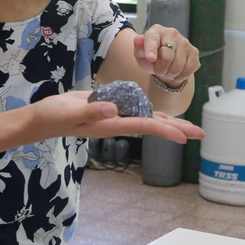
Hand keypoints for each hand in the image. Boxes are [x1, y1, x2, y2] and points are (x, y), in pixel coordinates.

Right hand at [28, 92, 204, 143]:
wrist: (43, 118)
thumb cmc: (54, 117)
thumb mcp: (70, 113)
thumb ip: (90, 111)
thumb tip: (113, 110)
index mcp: (110, 124)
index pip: (144, 127)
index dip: (166, 130)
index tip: (185, 136)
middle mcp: (117, 122)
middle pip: (153, 126)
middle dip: (178, 129)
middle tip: (202, 134)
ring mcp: (115, 116)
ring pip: (147, 119)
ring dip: (169, 122)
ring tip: (189, 126)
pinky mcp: (110, 108)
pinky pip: (135, 111)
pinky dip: (150, 112)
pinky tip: (160, 113)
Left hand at [133, 25, 199, 87]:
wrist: (165, 58)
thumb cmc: (150, 55)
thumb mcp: (140, 53)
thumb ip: (139, 48)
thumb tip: (138, 39)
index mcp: (156, 31)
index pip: (153, 39)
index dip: (151, 49)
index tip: (151, 59)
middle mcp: (172, 33)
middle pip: (166, 57)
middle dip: (160, 69)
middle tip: (158, 69)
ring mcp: (185, 42)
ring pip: (177, 67)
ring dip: (170, 74)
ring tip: (167, 69)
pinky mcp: (194, 52)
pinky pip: (188, 71)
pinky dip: (180, 76)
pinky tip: (176, 72)